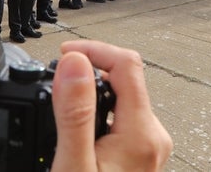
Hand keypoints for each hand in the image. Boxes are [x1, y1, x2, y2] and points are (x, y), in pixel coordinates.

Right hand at [52, 40, 172, 170]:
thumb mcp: (74, 164)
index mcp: (141, 133)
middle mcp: (151, 135)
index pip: (126, 62)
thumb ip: (75, 114)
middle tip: (59, 74)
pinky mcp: (139, 152)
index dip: (92, 50)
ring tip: (64, 92)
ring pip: (122, 95)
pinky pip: (120, 114)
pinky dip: (97, 108)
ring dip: (92, 88)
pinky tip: (78, 119)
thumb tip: (75, 64)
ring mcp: (147, 144)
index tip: (66, 53)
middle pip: (124, 76)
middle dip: (89, 68)